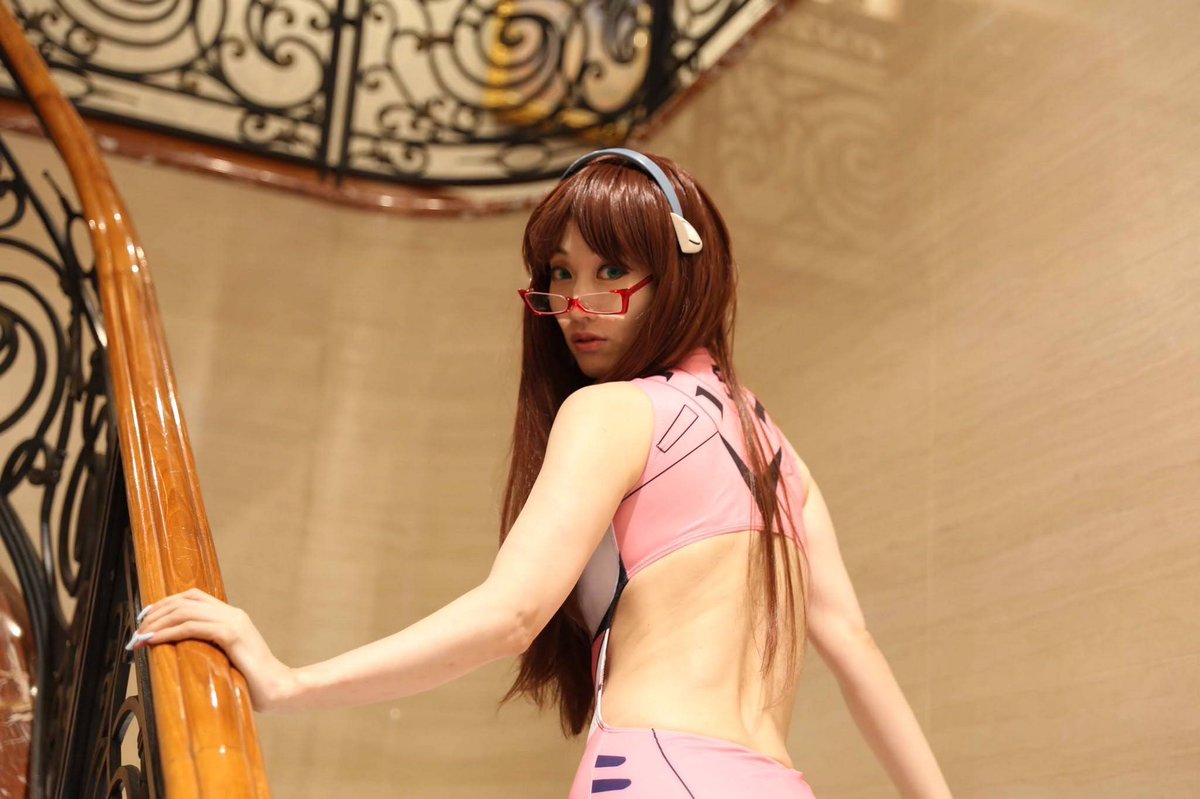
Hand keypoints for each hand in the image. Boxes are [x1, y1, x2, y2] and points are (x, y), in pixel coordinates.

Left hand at [129, 588, 297, 713]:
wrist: (279, 689)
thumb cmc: (254, 681)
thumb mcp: (230, 658)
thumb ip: (212, 648)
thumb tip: (182, 652)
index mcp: (233, 616)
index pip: (194, 596)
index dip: (166, 603)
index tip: (146, 618)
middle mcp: (233, 613)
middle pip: (185, 600)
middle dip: (156, 612)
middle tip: (137, 630)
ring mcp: (233, 621)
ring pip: (185, 611)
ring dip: (157, 622)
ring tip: (140, 637)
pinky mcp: (231, 634)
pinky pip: (192, 627)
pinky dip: (168, 632)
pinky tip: (154, 641)